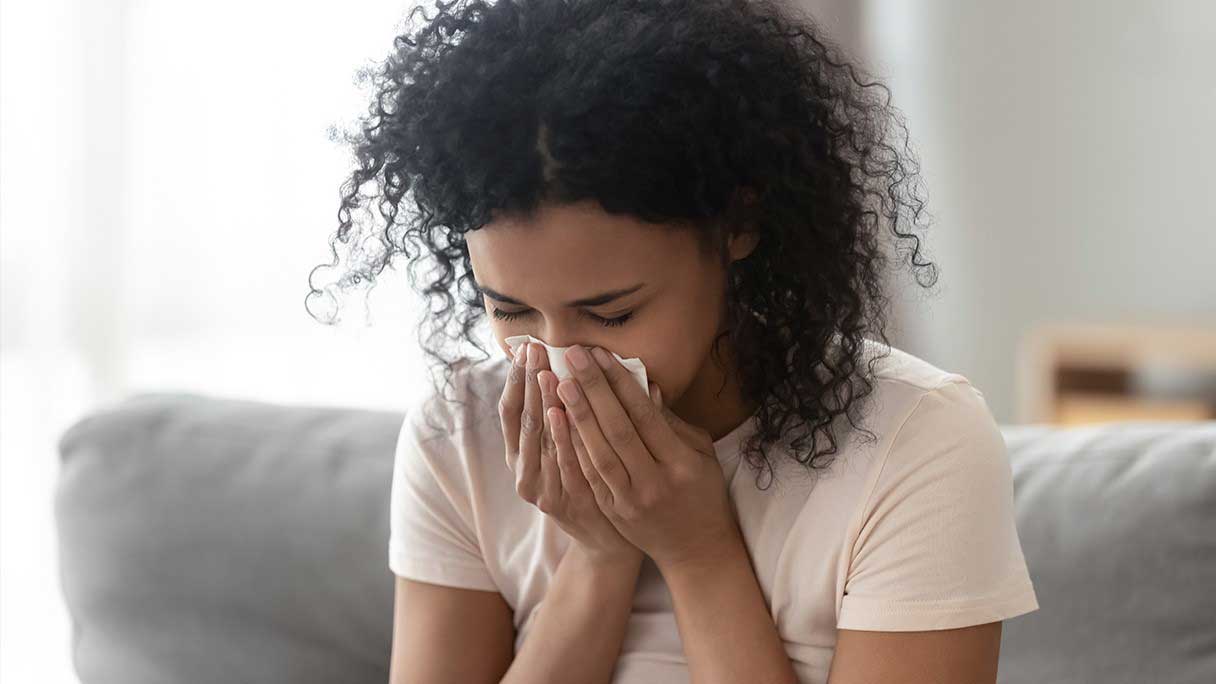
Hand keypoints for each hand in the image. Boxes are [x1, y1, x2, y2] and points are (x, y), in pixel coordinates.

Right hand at [499, 341, 645, 564]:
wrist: (608, 539)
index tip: (524, 347)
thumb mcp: (578, 446)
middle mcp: (523, 470)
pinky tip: (560, 414)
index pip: (510, 409)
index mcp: (522, 454)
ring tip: (545, 372)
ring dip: (542, 404)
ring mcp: (539, 488)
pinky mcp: (558, 503)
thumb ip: (577, 410)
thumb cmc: (596, 482)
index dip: (516, 378)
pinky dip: (560, 438)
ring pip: (538, 440)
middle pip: (522, 419)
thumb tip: (591, 362)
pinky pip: (559, 464)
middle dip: (528, 382)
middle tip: (534, 350)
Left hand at [553, 344, 743, 572]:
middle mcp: (654, 482)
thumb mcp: (700, 453)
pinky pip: (589, 475)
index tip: (601, 355)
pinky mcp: (613, 511)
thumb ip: (671, 422)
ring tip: (558, 384)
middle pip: (618, 430)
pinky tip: (559, 422)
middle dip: (593, 390)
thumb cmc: (702, 492)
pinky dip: (574, 447)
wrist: (696, 550)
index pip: (644, 416)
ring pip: (598, 453)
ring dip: (576, 416)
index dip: (620, 384)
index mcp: (682, 463)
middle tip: (572, 357)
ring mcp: (630, 501)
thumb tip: (644, 386)